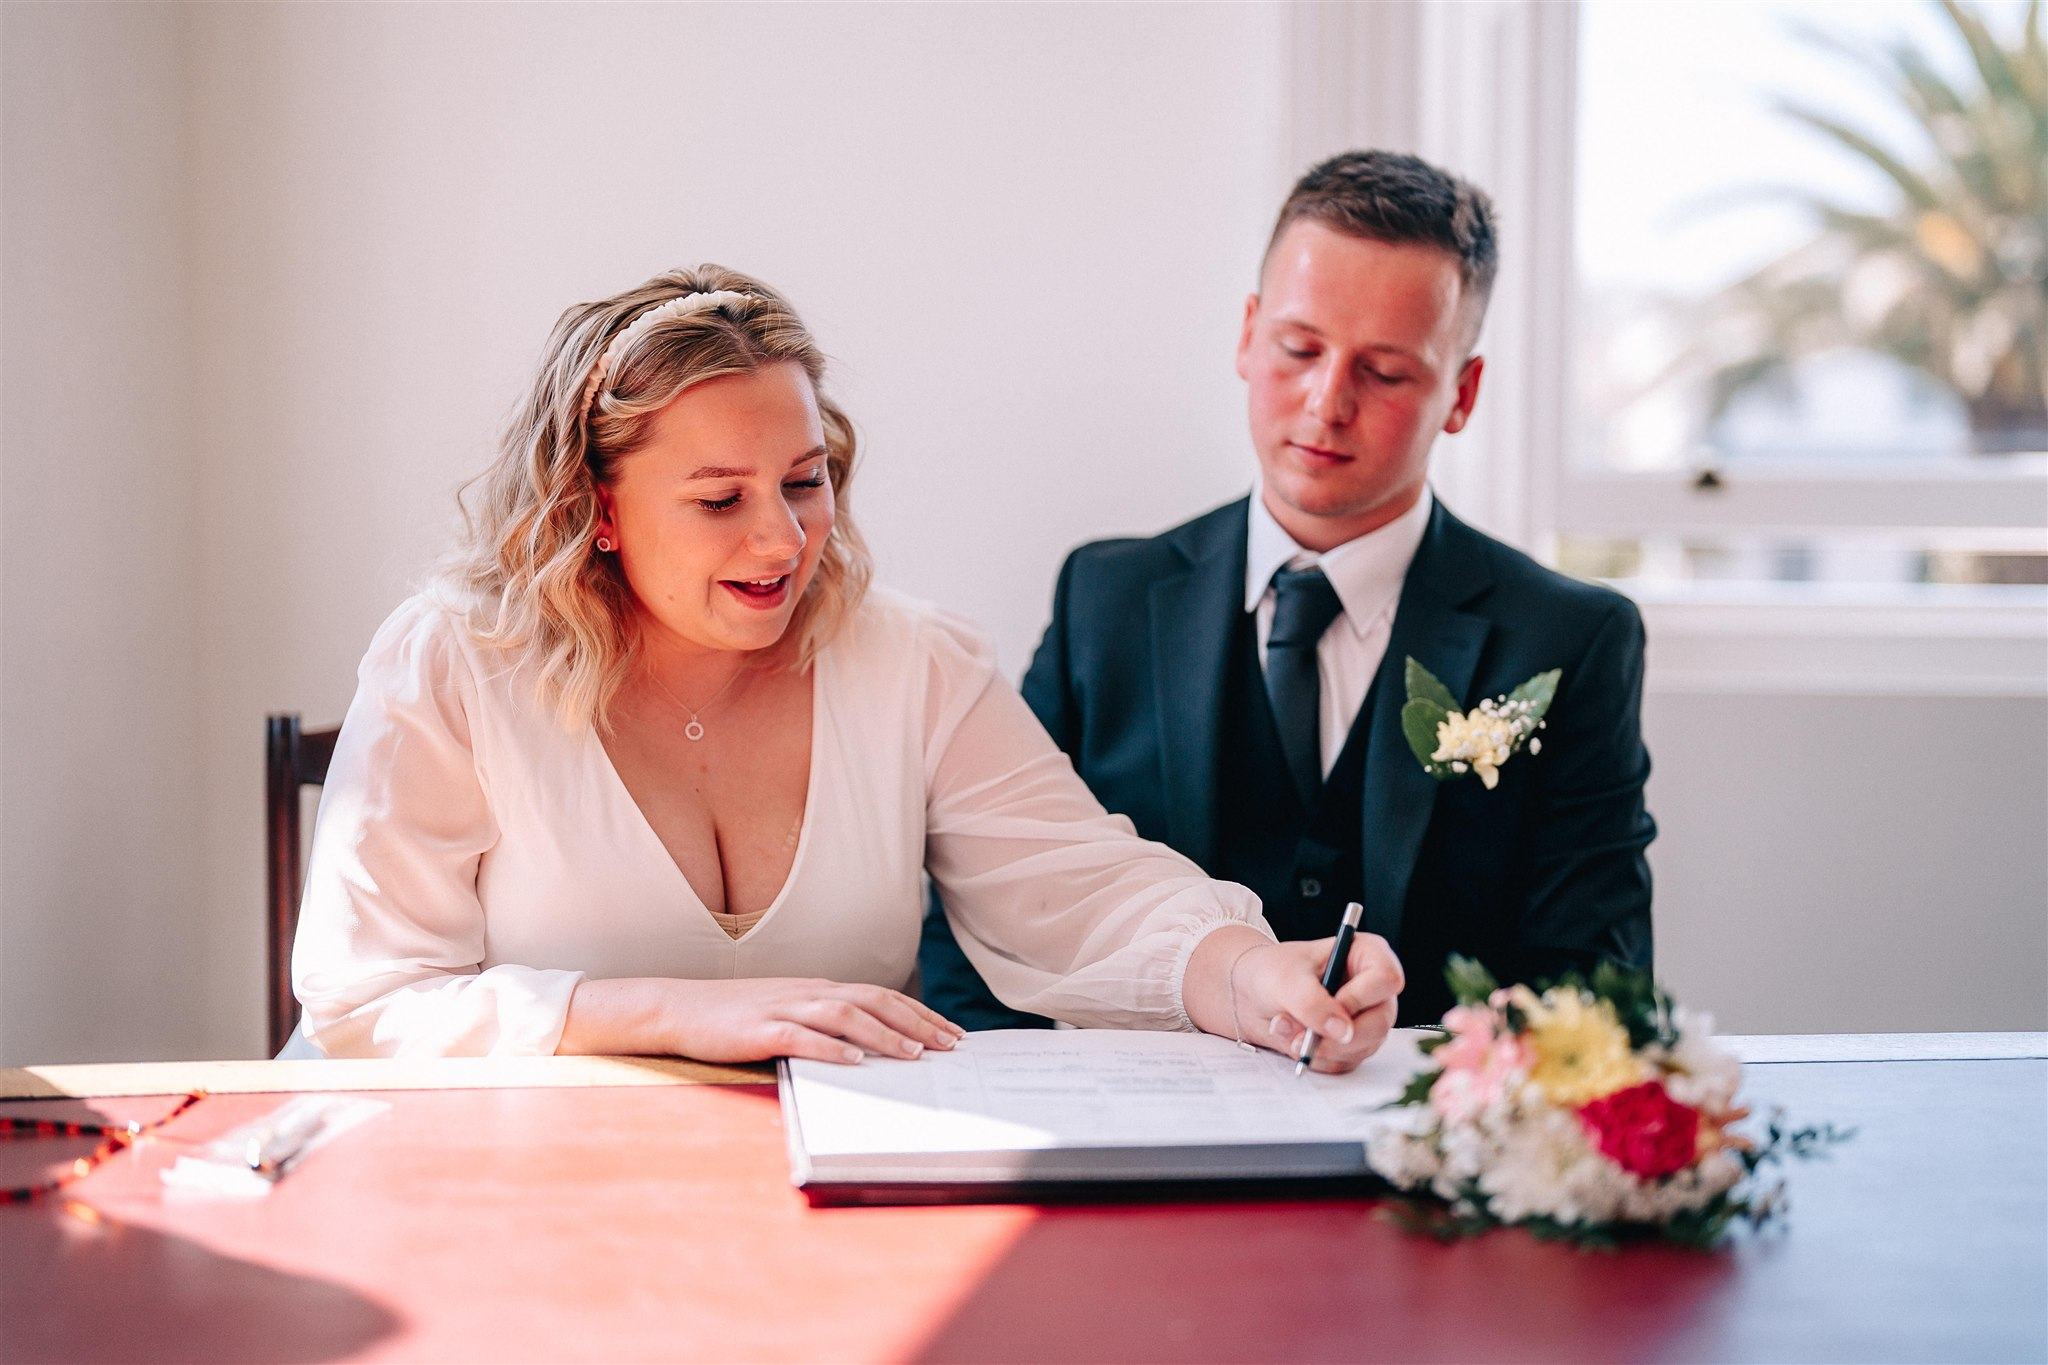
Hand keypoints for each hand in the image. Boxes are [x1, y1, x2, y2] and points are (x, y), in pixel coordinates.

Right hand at [663, 978, 964, 1064]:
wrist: (679, 1008)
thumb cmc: (736, 1016)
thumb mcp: (788, 1011)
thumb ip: (824, 1021)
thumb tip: (867, 1043)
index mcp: (818, 989)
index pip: (881, 996)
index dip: (919, 1013)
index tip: (950, 1032)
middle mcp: (808, 993)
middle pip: (874, 1001)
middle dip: (916, 1023)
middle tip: (949, 1044)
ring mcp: (784, 1008)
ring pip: (845, 1015)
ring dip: (883, 1035)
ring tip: (913, 1054)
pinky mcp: (759, 1029)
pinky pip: (800, 1037)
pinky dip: (830, 1049)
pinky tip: (853, 1062)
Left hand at [1232, 934, 1402, 1073]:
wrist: (1250, 995)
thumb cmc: (1271, 971)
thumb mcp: (1286, 980)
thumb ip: (1312, 1003)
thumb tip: (1342, 1031)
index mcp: (1365, 955)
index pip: (1386, 979)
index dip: (1361, 998)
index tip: (1331, 1006)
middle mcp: (1372, 989)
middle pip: (1380, 1021)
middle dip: (1338, 1035)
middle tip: (1303, 1035)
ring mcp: (1365, 1019)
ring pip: (1363, 1047)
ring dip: (1321, 1047)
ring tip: (1286, 1028)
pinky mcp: (1352, 1044)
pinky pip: (1345, 1063)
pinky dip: (1317, 1058)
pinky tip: (1294, 1041)